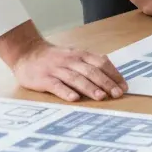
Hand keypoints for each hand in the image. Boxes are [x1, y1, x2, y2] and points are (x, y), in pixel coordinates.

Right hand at [0, 23, 126, 101]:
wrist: (27, 52)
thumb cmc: (56, 58)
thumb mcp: (75, 56)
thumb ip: (90, 64)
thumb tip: (112, 77)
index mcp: (80, 55)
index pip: (101, 62)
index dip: (114, 74)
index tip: (124, 86)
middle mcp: (71, 60)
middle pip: (91, 71)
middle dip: (106, 82)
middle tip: (117, 94)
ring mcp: (57, 69)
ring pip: (76, 78)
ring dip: (90, 88)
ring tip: (101, 97)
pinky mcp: (44, 79)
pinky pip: (56, 85)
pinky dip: (65, 92)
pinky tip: (74, 99)